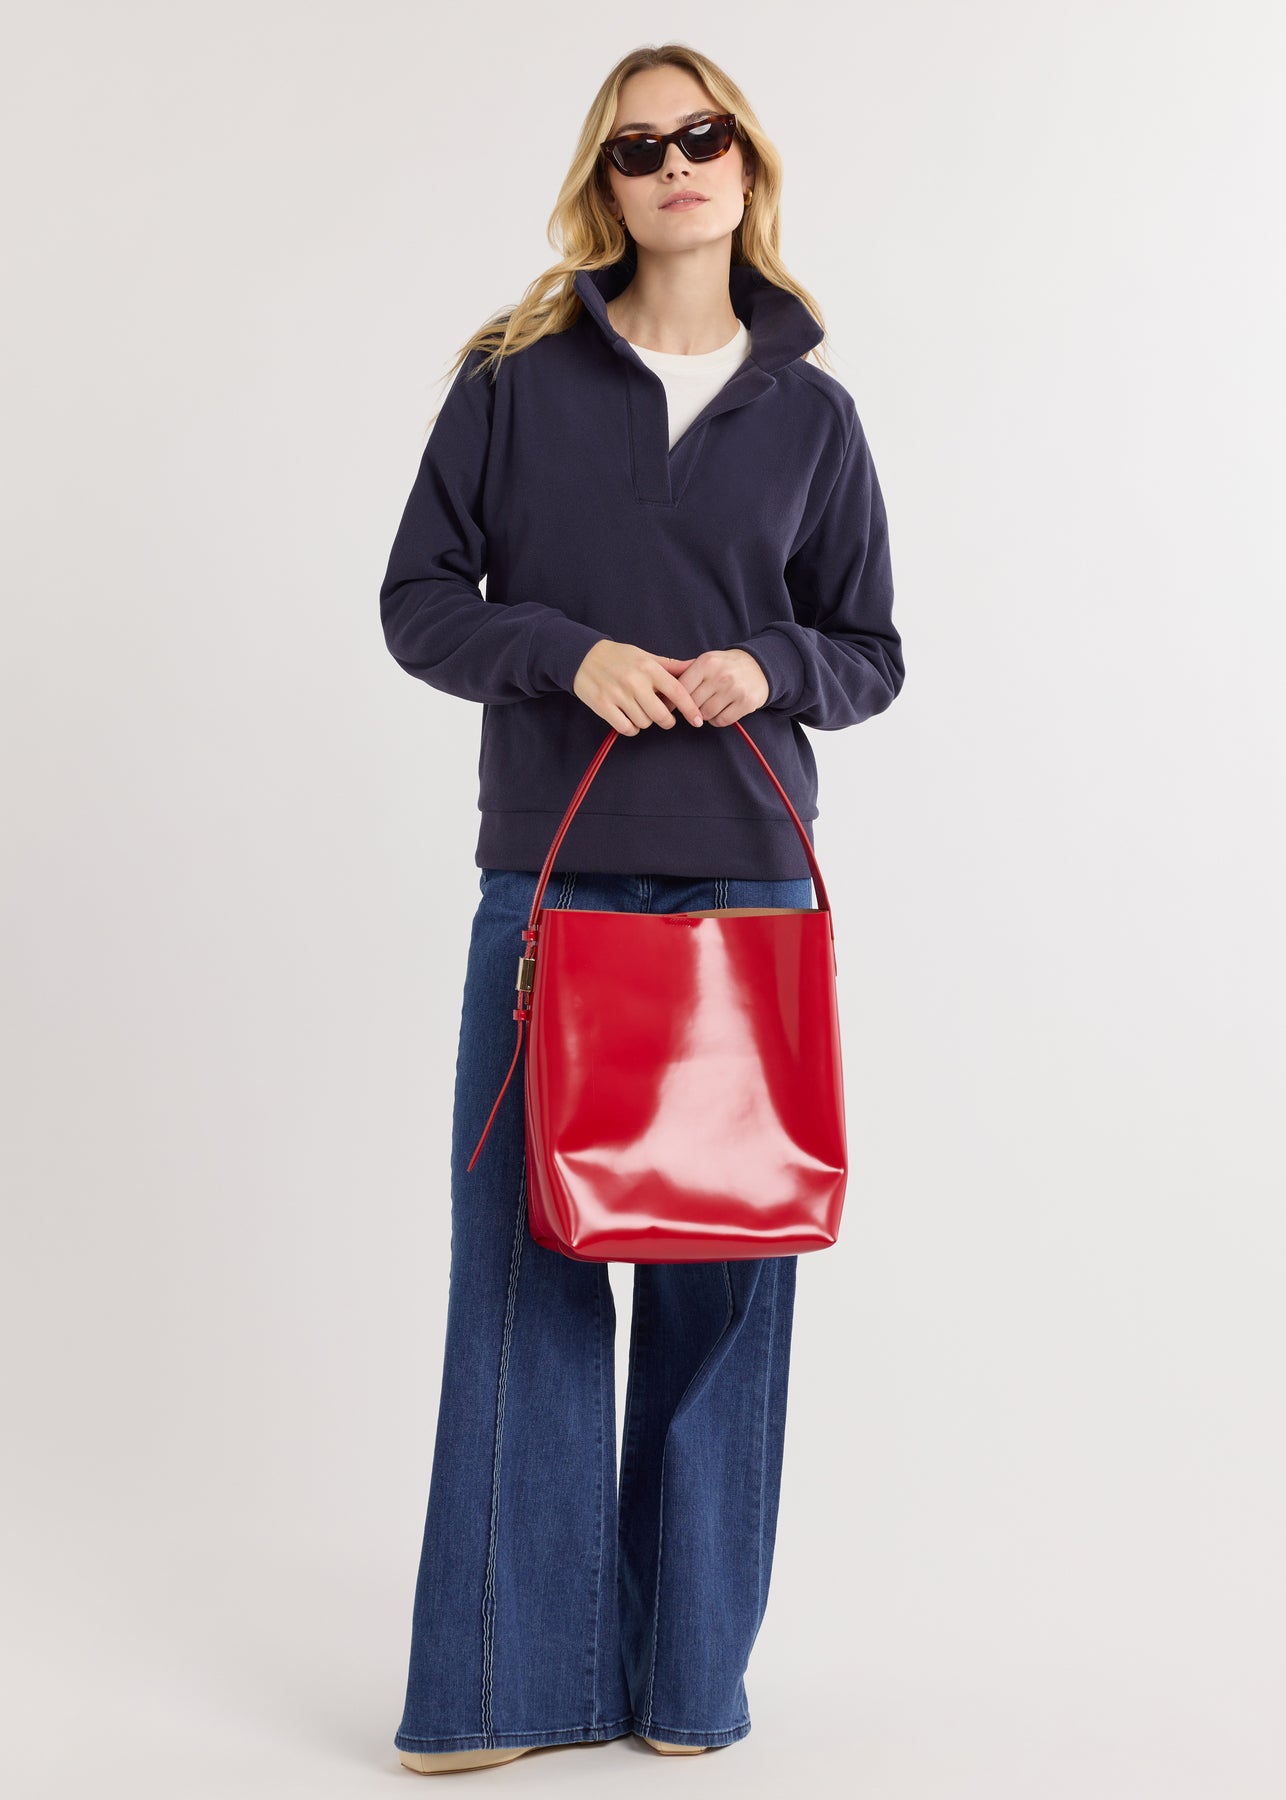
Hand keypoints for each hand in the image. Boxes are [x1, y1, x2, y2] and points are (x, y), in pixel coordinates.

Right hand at [572, 639, 704, 734]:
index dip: (690, 709)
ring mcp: (618, 695)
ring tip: (639, 711)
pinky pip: (626, 728)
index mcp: (648, 668)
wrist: (583, 656)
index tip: (698, 720)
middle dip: (666, 720)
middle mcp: (634, 681)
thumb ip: (670, 666)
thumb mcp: (645, 656)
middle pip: (661, 715)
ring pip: (644, 723)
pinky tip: (629, 719)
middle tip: (663, 717)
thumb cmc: (619, 657)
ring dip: (646, 722)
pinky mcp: (603, 706)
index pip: (677, 692)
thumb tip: (694, 666)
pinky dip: (631, 728)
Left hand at [671, 647, 769, 726]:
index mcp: (707, 663)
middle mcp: (720, 675)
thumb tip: (661, 694)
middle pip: (692, 704)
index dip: (672, 701)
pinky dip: (717, 720)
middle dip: (690, 708)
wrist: (760, 665)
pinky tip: (721, 711)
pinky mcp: (746, 703)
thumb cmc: (726, 666)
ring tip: (710, 705)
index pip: (681, 688)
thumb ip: (687, 675)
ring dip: (704, 715)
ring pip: (706, 714)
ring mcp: (734, 689)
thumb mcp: (707, 661)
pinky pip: (721, 721)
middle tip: (694, 706)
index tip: (667, 708)